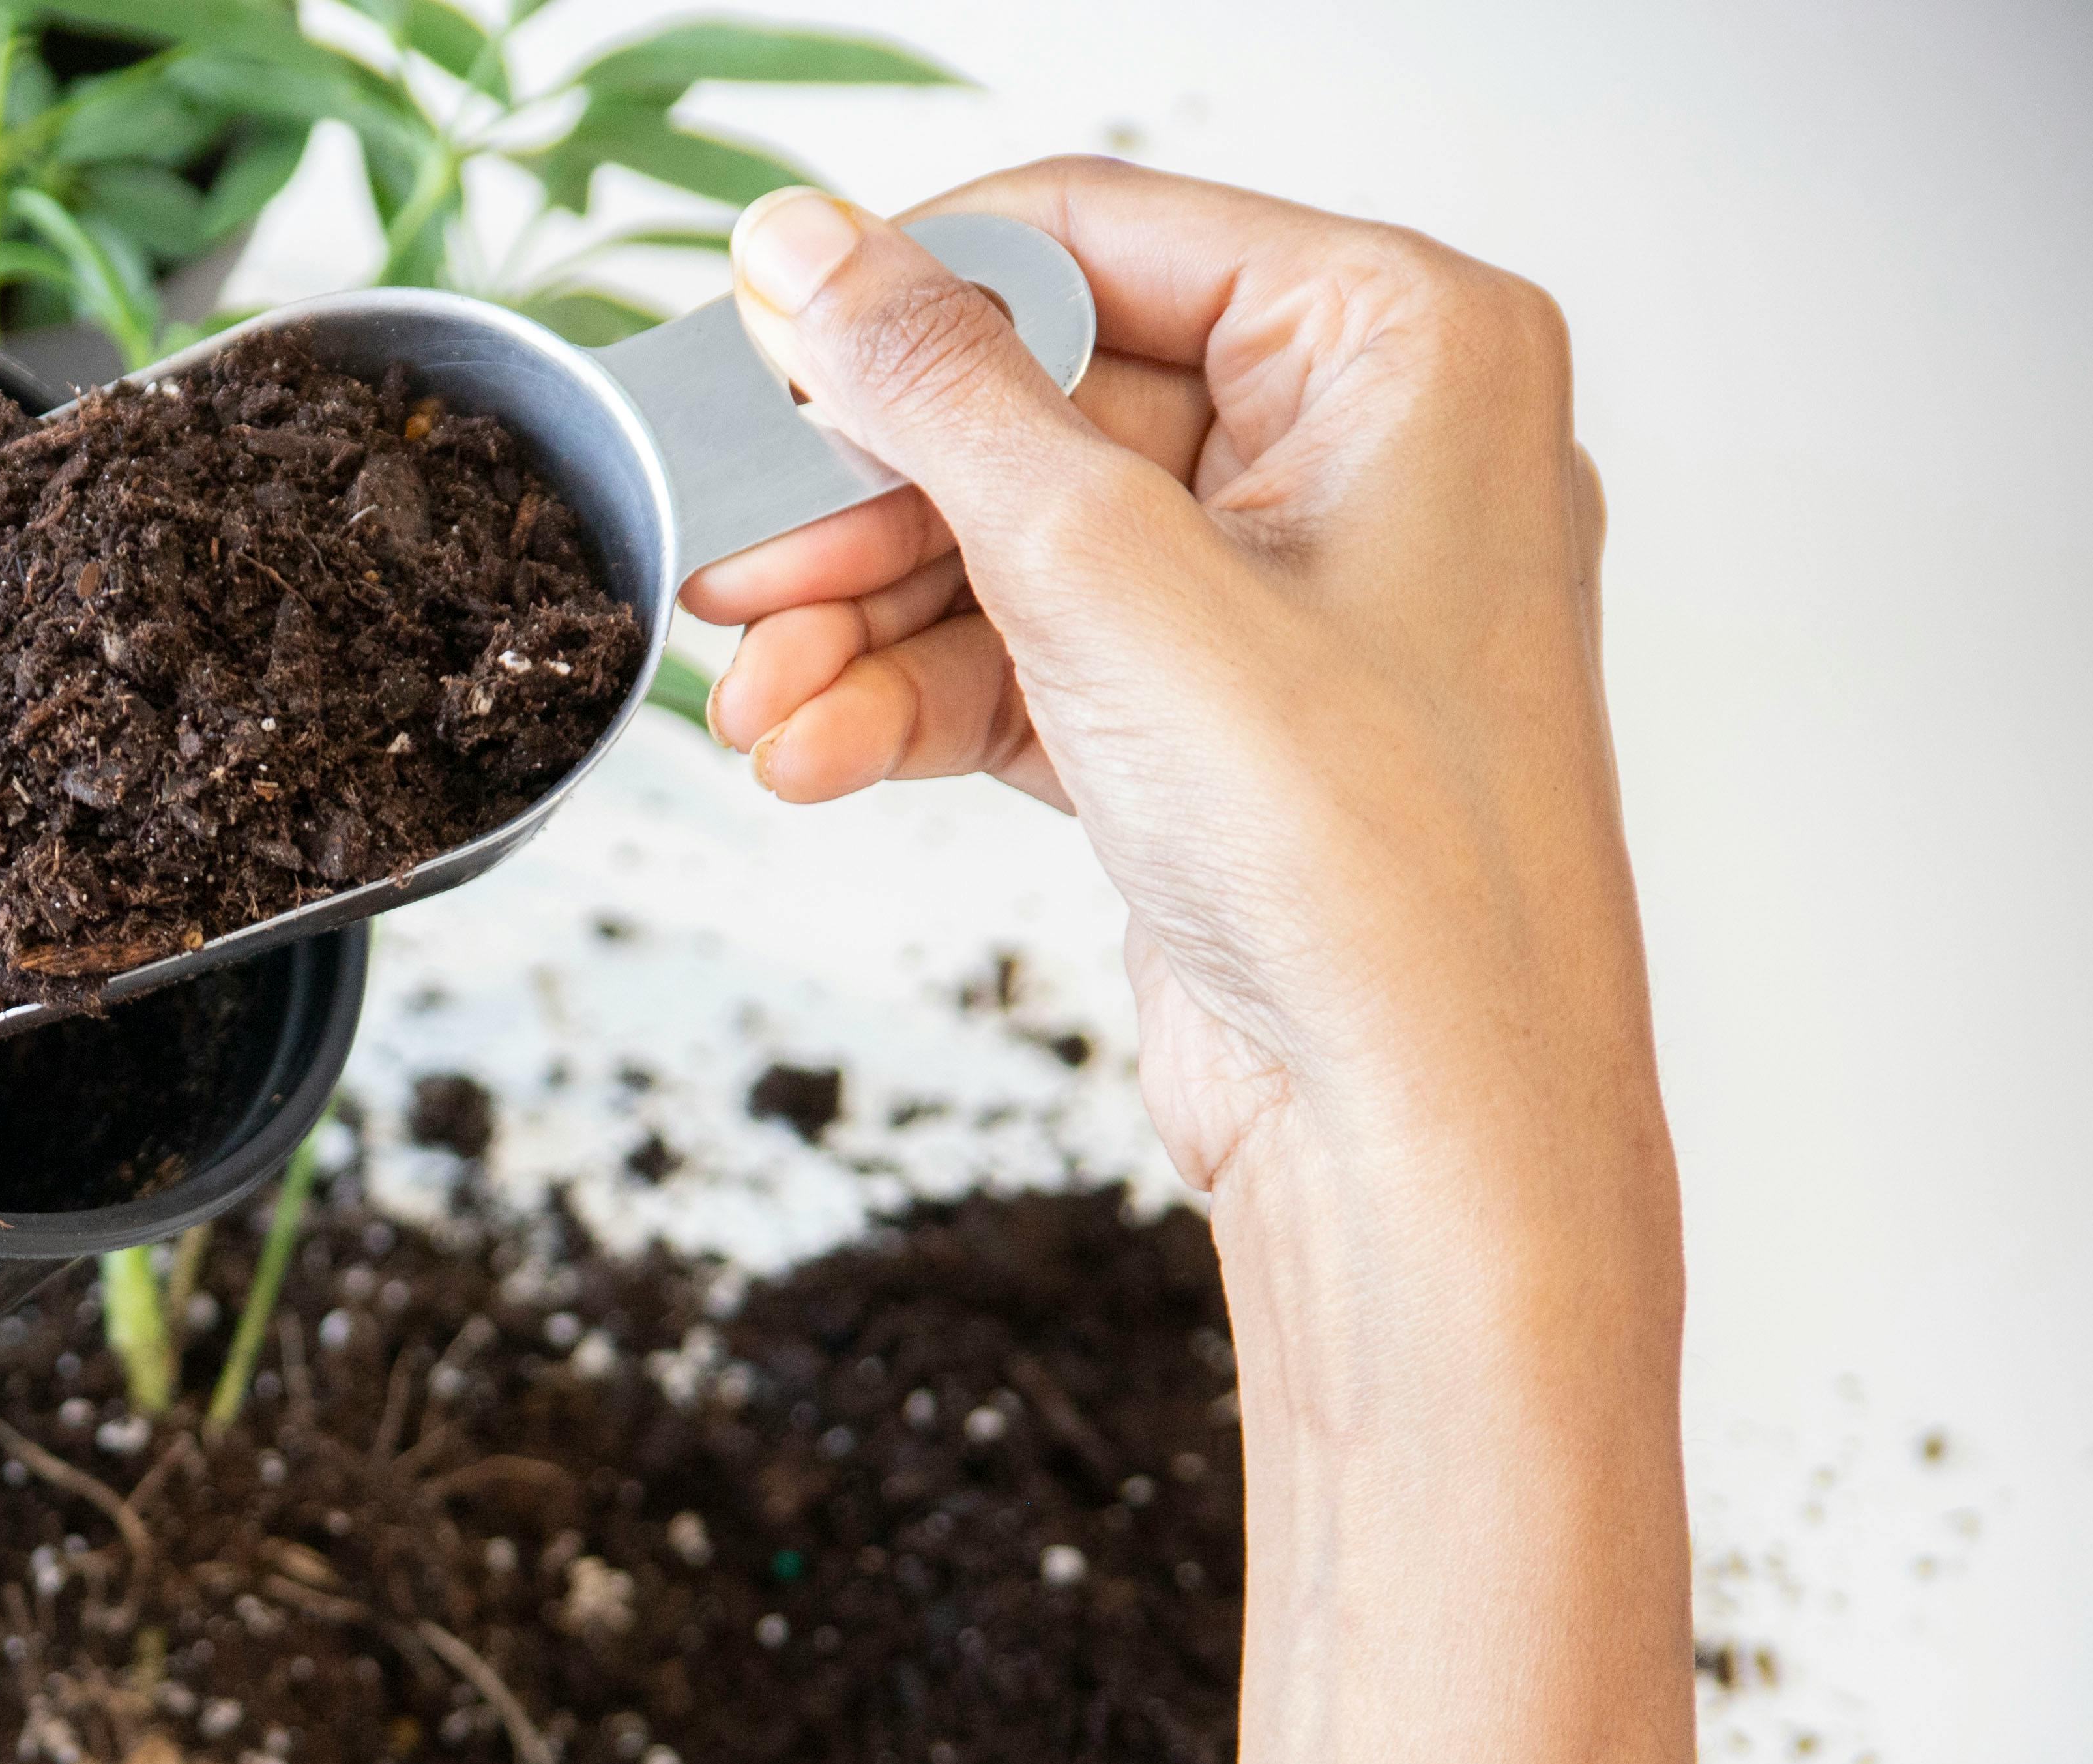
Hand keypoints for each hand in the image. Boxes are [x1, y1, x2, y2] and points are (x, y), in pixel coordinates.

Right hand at [684, 161, 1643, 1206]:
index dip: (911, 291)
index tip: (758, 353)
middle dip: (862, 510)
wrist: (1426, 1140)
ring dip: (860, 630)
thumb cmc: (1373, 862)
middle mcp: (1357, 453)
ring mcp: (1278, 601)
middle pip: (1032, 409)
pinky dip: (909, 707)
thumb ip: (942, 392)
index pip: (1102, 234)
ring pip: (1006, 553)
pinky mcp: (1205, 727)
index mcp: (1406, 346)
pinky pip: (1021, 665)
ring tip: (754, 708)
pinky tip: (810, 756)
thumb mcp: (1111, 575)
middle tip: (725, 563)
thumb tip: (810, 250)